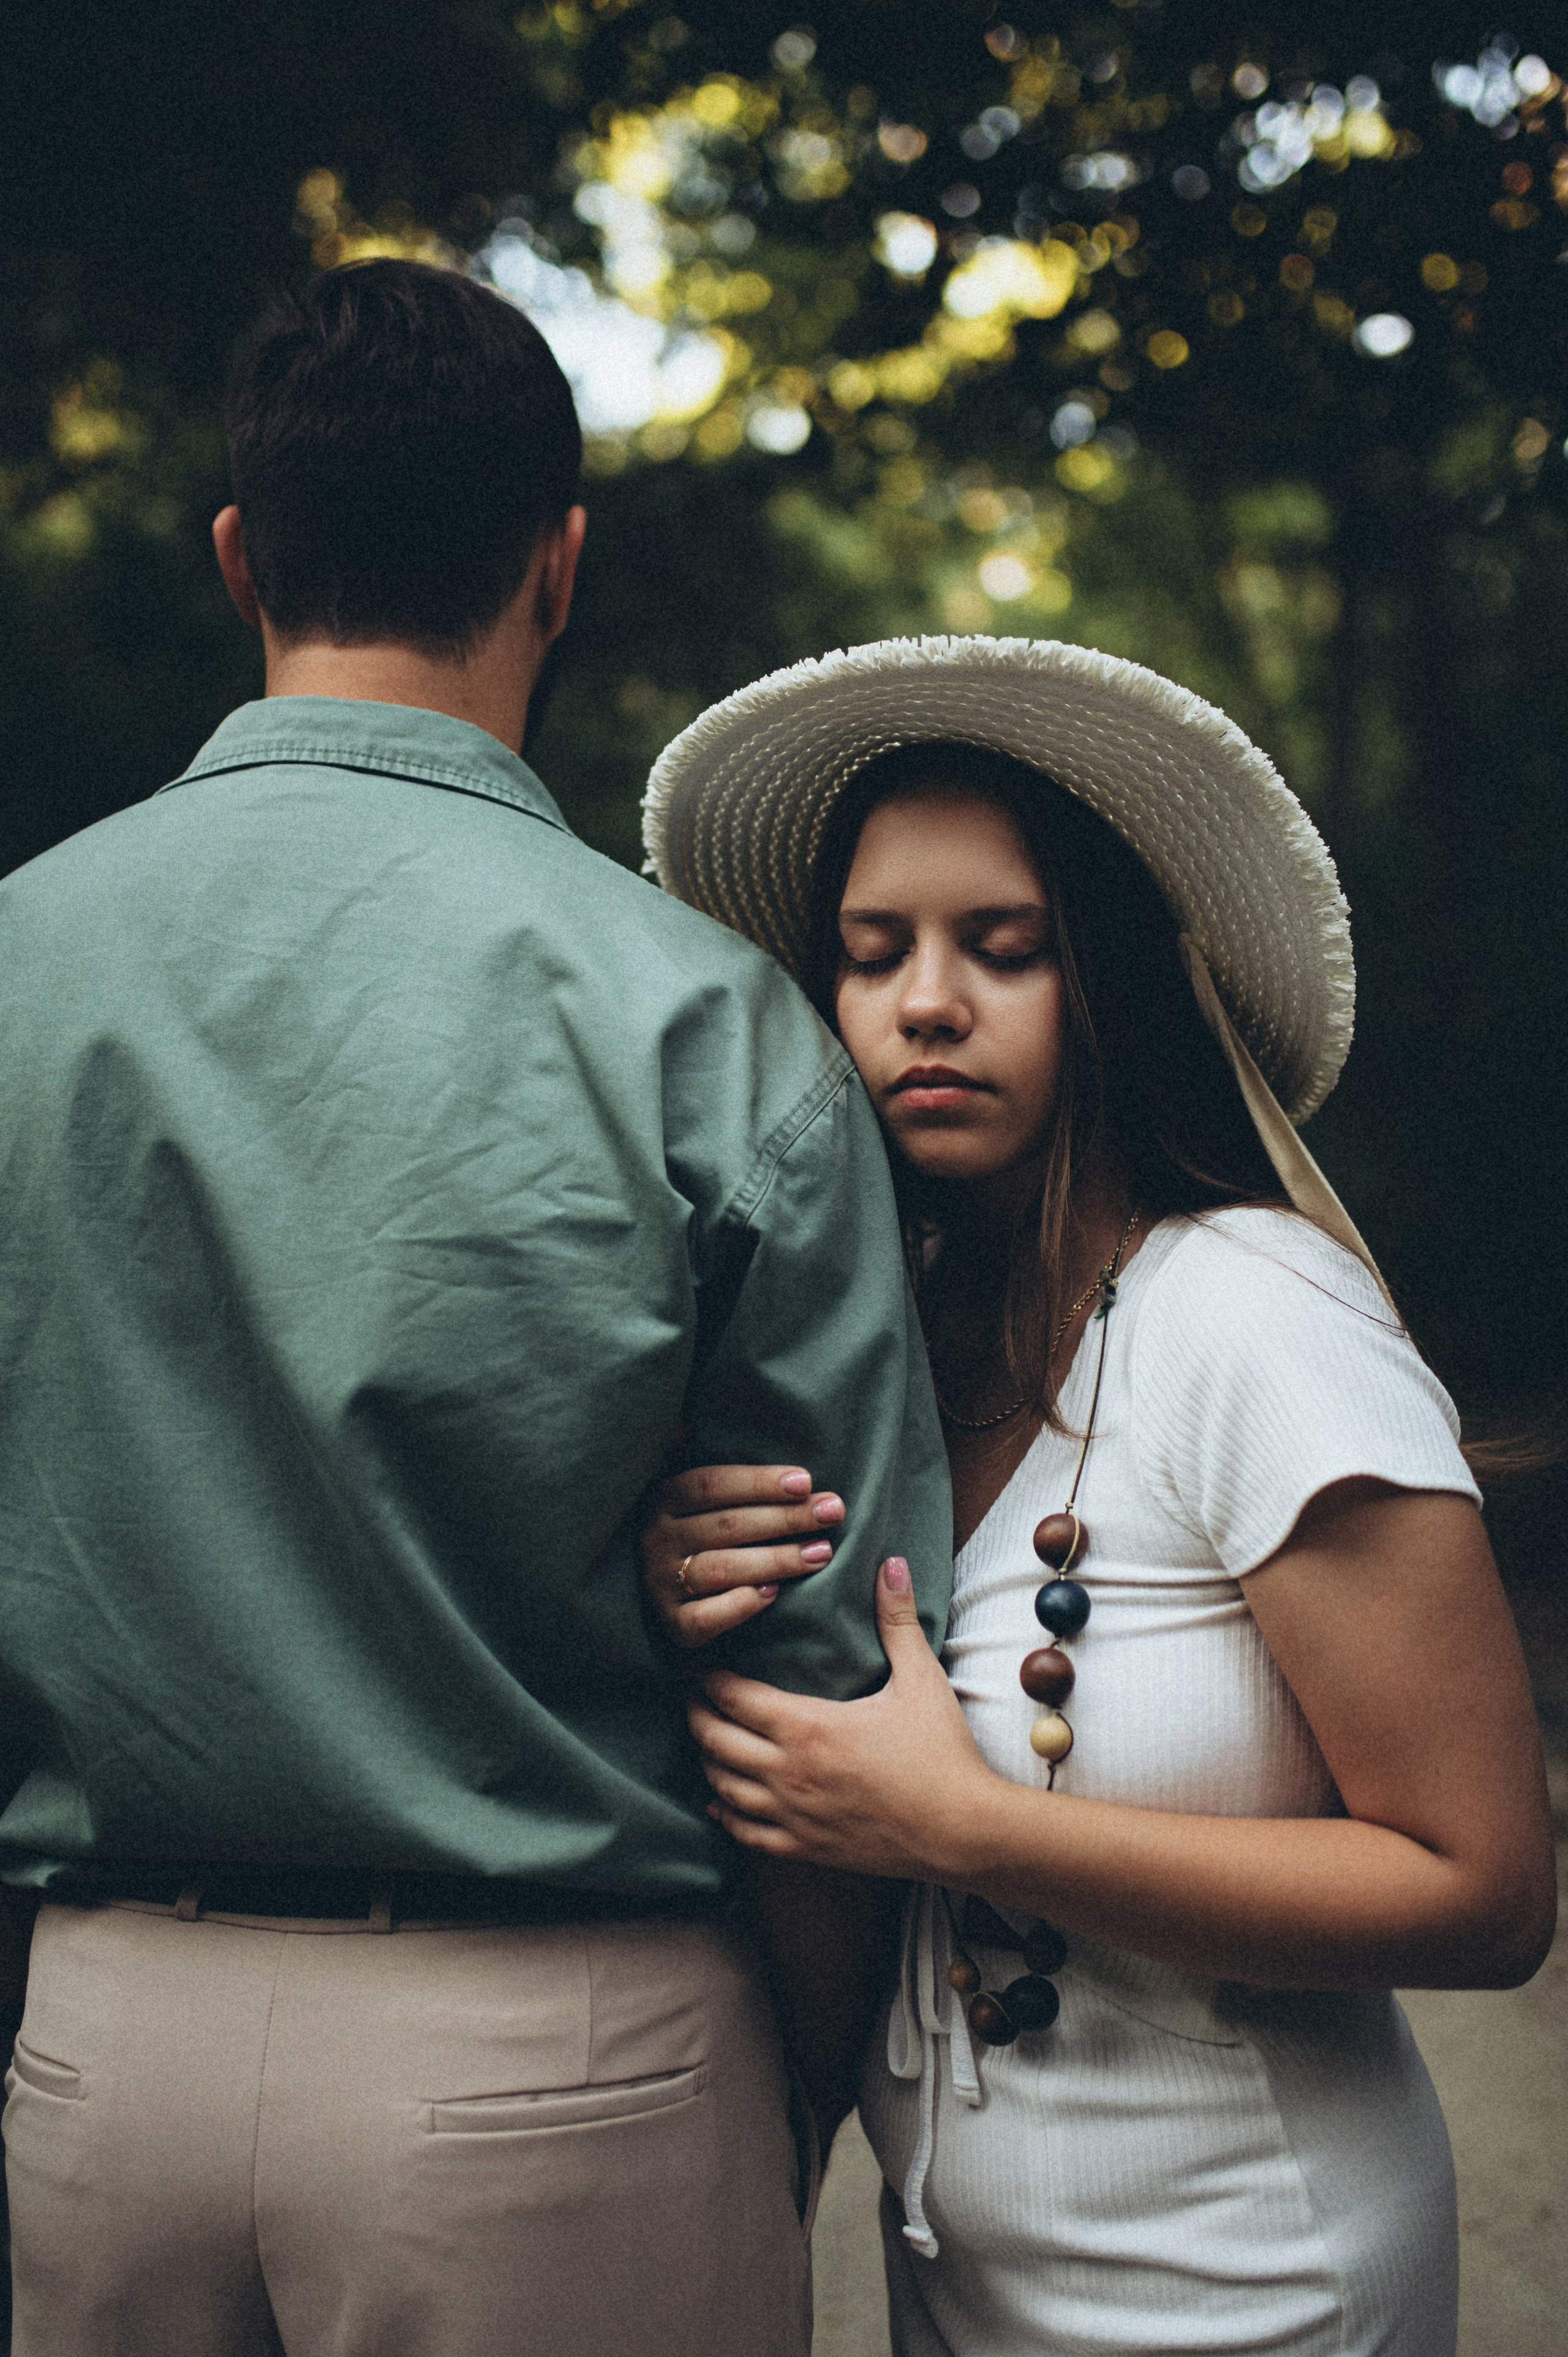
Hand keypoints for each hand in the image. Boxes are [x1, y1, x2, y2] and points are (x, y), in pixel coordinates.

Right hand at [642, 1464, 845, 1648]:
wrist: (668, 1594)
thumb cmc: (700, 1529)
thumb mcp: (696, 1492)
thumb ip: (704, 1461)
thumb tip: (688, 1422)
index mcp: (663, 1498)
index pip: (712, 1484)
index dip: (759, 1482)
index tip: (806, 1481)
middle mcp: (656, 1540)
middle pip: (727, 1525)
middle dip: (786, 1518)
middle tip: (832, 1512)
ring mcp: (661, 1584)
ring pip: (722, 1569)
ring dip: (776, 1560)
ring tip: (821, 1552)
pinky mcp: (674, 1625)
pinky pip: (706, 1618)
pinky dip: (740, 1606)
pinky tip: (774, 1594)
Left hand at [689, 1558, 997, 1879]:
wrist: (962, 1831)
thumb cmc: (942, 1753)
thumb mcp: (921, 1679)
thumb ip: (897, 1619)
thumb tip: (890, 1563)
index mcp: (809, 1727)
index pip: (734, 1698)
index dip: (708, 1680)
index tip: (699, 1666)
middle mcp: (789, 1773)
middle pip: (716, 1740)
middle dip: (697, 1715)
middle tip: (692, 1697)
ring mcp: (793, 1816)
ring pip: (724, 1787)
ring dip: (708, 1761)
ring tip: (706, 1740)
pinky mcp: (805, 1849)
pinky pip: (747, 1834)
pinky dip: (726, 1815)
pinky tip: (720, 1803)